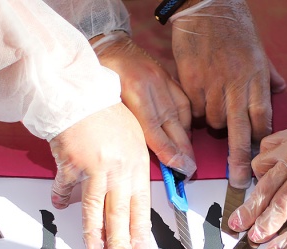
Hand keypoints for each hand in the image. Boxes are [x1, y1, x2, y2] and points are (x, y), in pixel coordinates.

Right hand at [49, 102, 150, 248]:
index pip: (141, 206)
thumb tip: (131, 200)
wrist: (80, 91)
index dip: (140, 233)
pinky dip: (62, 197)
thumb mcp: (133, 139)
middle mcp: (119, 168)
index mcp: (137, 164)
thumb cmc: (107, 111)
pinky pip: (65, 186)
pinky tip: (60, 206)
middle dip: (121, 243)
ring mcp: (94, 166)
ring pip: (95, 208)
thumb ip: (133, 169)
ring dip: (95, 234)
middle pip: (120, 213)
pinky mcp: (71, 162)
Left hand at [93, 32, 195, 177]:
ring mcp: (163, 78)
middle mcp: (153, 84)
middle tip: (189, 169)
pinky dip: (186, 118)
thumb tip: (132, 150)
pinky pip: (183, 100)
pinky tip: (185, 131)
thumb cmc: (97, 70)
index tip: (178, 167)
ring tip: (187, 154)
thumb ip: (118, 121)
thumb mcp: (100, 96)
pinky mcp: (167, 75)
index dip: (168, 151)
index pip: (154, 128)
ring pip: (181, 113)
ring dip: (186, 136)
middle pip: (173, 124)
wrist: (105, 40)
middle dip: (183, 149)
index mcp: (134, 89)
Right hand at [170, 0, 285, 187]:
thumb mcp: (259, 48)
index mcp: (257, 77)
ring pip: (214, 121)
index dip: (261, 139)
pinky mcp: (192, 81)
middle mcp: (237, 84)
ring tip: (215, 115)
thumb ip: (269, 73)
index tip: (261, 158)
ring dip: (214, 125)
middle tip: (240, 182)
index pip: (263, 118)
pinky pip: (194, 109)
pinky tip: (198, 103)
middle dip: (241, 159)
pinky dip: (196, 112)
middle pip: (240, 130)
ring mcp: (213, 83)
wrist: (205, 5)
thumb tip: (280, 88)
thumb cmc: (233, 25)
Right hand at [228, 83, 286, 242]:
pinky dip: (262, 163)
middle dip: (251, 209)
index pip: (284, 200)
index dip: (268, 221)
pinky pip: (266, 148)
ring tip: (257, 202)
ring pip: (260, 165)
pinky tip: (266, 174)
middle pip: (266, 186)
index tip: (255, 235)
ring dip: (257, 185)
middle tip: (236, 226)